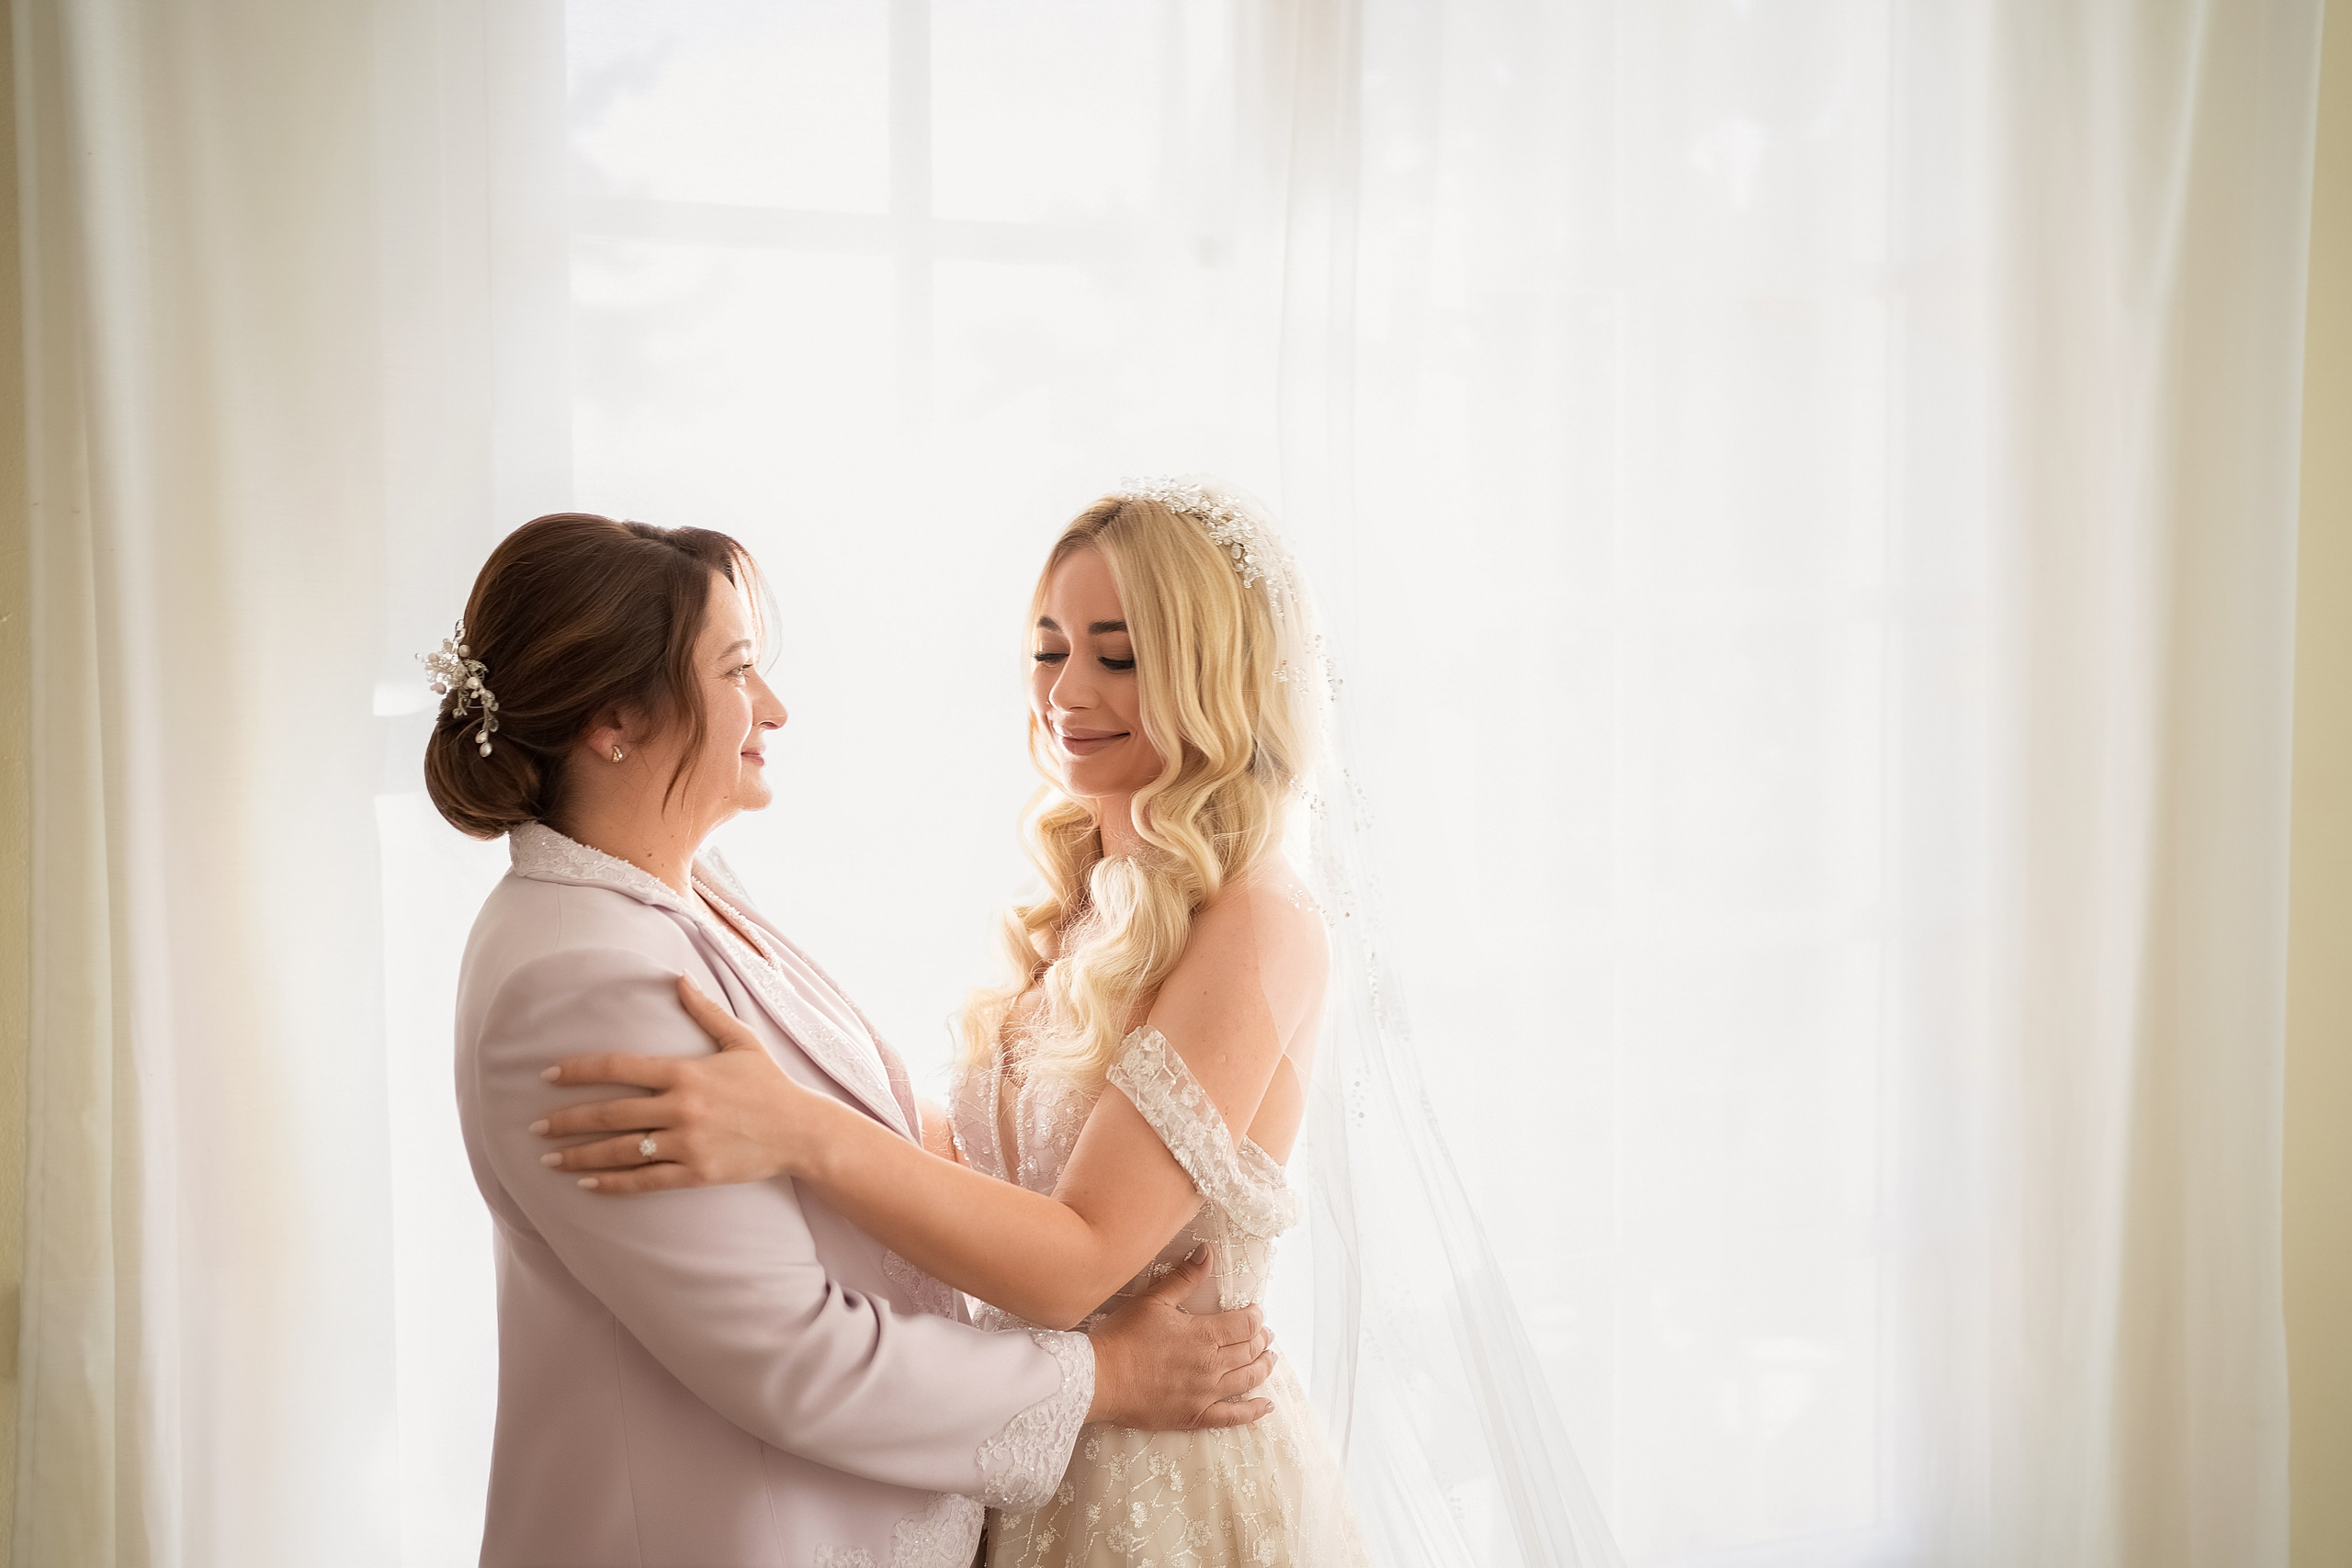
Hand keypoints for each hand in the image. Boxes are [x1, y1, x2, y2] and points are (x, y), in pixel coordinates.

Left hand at [534, 976, 822, 1193]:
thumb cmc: (770, 1083)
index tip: (548, 1075)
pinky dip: (612, 1183)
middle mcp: (681, 1107)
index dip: (580, 1070)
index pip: (620, 1067)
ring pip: (621, 1151)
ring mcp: (687, 1143)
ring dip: (579, 1154)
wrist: (801, 1131)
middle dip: (567, 1120)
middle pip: (610, 1113)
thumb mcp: (740, 1040)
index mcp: (686, 1072)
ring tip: (548, 1158)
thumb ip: (705, 1011)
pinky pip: (644, 1181)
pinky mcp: (696, 1173)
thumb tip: (678, 979)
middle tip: (535, 1125)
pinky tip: (586, 1183)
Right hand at [1085, 1245, 1277, 1430]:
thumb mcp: (1153, 1300)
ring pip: (1247, 1380)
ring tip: (1270, 1359)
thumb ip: (1185, 1278)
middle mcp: (1211, 1366)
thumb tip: (1208, 1252)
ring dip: (1263, 1368)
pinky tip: (1266, 1406)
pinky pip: (1233, 1417)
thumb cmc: (1123, 1336)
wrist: (1098, 1378)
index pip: (1245, 1325)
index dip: (1255, 1317)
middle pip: (1250, 1351)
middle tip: (1265, 1334)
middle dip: (1261, 1339)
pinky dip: (1253, 1412)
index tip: (1255, 1312)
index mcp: (1204, 1335)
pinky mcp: (1195, 1416)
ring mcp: (1205, 1394)